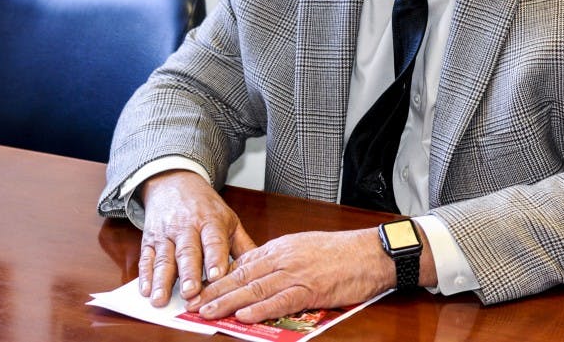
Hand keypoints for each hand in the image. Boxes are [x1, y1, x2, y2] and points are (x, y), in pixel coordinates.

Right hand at [138, 170, 256, 306]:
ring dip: (161, 280)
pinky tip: (145, 290)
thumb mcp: (228, 219)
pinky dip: (145, 275)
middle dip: (188, 273)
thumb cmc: (205, 207)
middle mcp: (187, 227)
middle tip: (190, 293)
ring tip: (160, 299)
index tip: (216, 276)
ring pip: (164, 258)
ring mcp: (166, 233)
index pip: (214, 240)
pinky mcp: (150, 239)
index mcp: (211, 221)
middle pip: (187, 251)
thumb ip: (243, 244)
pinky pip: (147, 258)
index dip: (215, 258)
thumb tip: (261, 267)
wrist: (174, 182)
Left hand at [186, 228, 392, 322]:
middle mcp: (284, 258)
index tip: (202, 287)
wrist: (370, 253)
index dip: (220, 277)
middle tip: (193, 303)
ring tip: (207, 312)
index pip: (243, 263)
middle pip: (242, 276)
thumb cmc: (342, 252)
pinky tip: (244, 316)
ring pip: (255, 289)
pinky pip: (281, 301)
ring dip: (228, 302)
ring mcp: (296, 273)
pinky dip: (261, 309)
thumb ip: (280, 258)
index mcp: (281, 247)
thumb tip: (257, 271)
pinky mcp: (311, 289)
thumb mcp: (304, 247)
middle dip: (215, 290)